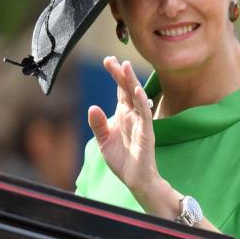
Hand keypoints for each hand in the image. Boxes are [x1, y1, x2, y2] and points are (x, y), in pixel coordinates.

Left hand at [87, 57, 160, 197]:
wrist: (135, 179)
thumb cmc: (123, 160)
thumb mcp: (103, 140)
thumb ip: (98, 124)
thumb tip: (92, 107)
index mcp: (123, 114)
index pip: (120, 90)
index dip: (115, 75)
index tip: (109, 60)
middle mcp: (133, 115)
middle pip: (127, 89)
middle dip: (120, 74)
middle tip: (112, 59)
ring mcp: (141, 122)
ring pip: (137, 97)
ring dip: (132, 82)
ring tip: (126, 67)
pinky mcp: (146, 132)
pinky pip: (145, 114)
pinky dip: (141, 101)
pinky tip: (136, 90)